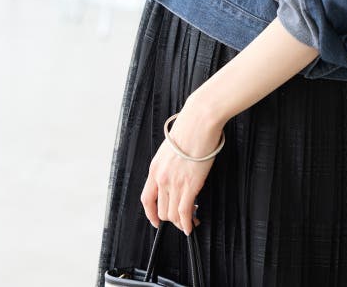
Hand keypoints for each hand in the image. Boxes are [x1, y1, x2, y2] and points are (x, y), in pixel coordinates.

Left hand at [141, 101, 224, 234]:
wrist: (199, 121)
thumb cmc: (189, 129)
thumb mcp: (170, 149)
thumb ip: (169, 165)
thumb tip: (176, 176)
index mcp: (155, 168)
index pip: (147, 199)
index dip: (151, 214)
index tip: (156, 221)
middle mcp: (161, 178)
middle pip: (161, 210)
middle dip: (171, 219)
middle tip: (182, 218)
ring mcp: (175, 182)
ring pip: (173, 214)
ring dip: (181, 222)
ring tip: (191, 220)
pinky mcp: (190, 185)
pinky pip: (185, 212)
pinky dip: (188, 223)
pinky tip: (192, 225)